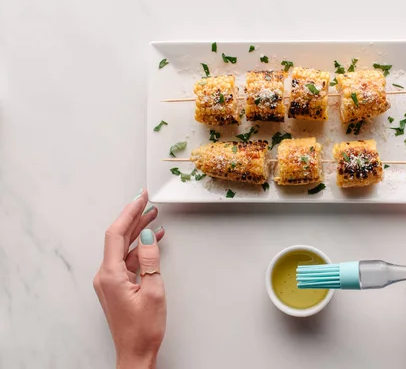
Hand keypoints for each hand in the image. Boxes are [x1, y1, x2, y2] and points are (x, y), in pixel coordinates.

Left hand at [93, 189, 166, 368]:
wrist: (136, 352)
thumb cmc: (143, 329)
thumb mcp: (153, 290)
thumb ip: (150, 259)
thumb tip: (148, 235)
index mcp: (110, 274)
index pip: (116, 234)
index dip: (128, 213)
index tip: (140, 198)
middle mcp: (105, 275)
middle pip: (118, 238)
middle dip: (134, 218)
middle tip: (147, 201)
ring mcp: (110, 281)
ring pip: (124, 248)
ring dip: (138, 232)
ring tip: (154, 216)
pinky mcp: (117, 286)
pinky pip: (127, 260)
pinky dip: (140, 249)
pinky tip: (153, 241)